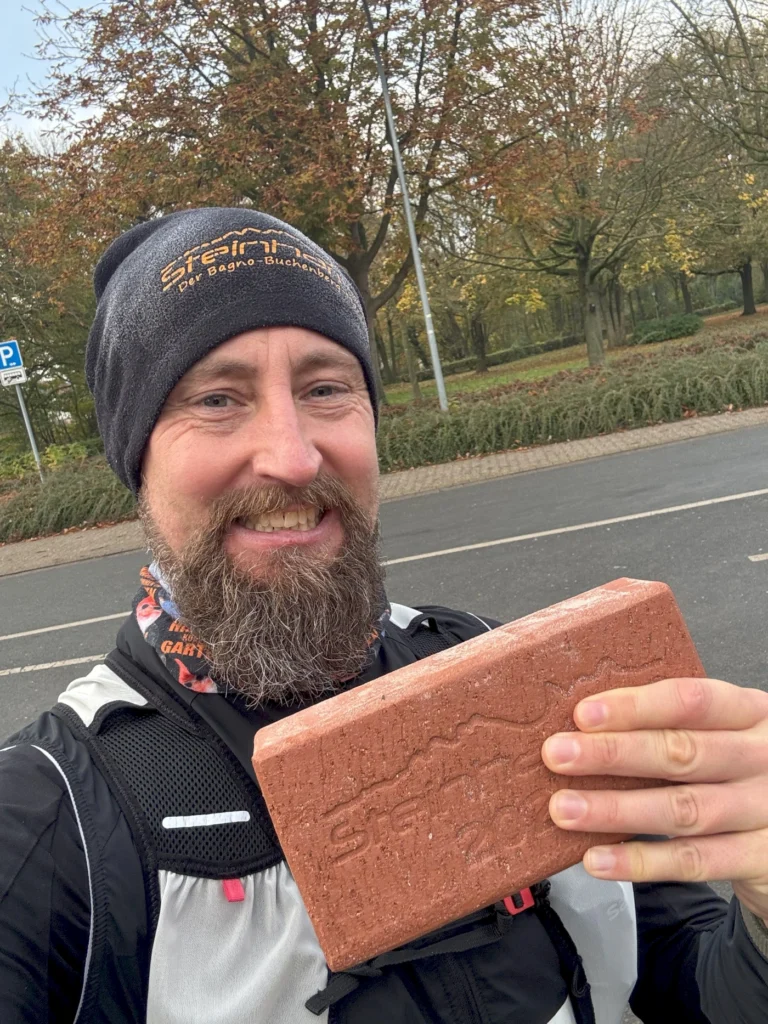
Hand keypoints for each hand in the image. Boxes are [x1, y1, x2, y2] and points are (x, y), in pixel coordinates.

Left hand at [542, 677, 767, 922]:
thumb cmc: (739, 770)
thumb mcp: (722, 734)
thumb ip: (670, 725)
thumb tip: (584, 725)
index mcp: (750, 713)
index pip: (692, 701)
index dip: (636, 707)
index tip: (583, 714)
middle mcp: (762, 757)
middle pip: (682, 753)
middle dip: (612, 753)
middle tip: (558, 755)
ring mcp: (765, 809)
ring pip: (682, 809)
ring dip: (616, 809)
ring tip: (565, 808)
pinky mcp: (760, 859)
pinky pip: (693, 861)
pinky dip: (640, 861)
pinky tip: (598, 858)